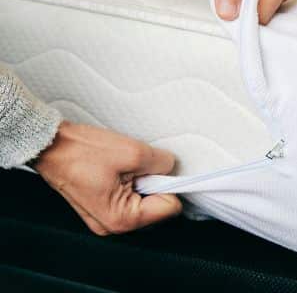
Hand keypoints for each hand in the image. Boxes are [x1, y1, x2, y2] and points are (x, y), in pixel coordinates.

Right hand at [34, 121, 181, 235]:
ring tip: (123, 166)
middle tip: (135, 166)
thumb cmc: (81, 151)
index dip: (169, 184)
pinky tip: (118, 169)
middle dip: (153, 182)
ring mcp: (107, 217)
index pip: (169, 207)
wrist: (50, 145)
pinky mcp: (104, 206)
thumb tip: (172, 168)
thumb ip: (162, 164)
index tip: (158, 169)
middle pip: (158, 205)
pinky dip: (131, 180)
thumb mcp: (133, 152)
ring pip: (145, 199)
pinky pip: (131, 195)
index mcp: (121, 219)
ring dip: (141, 179)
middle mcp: (113, 225)